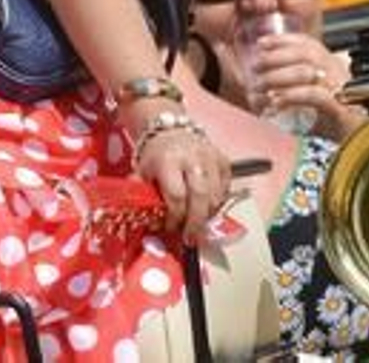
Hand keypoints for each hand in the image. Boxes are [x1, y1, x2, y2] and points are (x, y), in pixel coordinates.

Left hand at [130, 118, 229, 244]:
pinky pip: (226, 188)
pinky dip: (218, 202)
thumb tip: (147, 223)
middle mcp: (192, 157)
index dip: (175, 217)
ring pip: (216, 195)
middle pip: (200, 196)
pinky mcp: (222, 159)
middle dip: (195, 222)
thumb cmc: (156, 156)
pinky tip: (206, 207)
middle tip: (190, 238)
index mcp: (168, 160)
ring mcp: (210, 157)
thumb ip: (143, 195)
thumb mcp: (143, 172)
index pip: (177, 196)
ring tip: (197, 225)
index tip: (170, 228)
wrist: (171, 130)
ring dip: (207, 215)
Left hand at [247, 35, 366, 141]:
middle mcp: (339, 74)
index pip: (308, 43)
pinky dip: (292, 96)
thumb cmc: (335, 124)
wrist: (361, 145)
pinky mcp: (342, 110)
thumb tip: (260, 83)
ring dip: (278, 77)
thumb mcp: (311, 101)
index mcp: (332, 67)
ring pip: (308, 72)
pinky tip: (276, 103)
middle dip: (275, 57)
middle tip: (254, 68)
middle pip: (305, 53)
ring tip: (261, 88)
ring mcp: (342, 91)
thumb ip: (292, 90)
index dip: (283, 40)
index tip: (261, 43)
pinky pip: (315, 96)